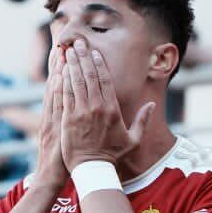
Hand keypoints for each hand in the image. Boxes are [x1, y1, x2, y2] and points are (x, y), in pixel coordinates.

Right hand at [34, 47, 68, 188]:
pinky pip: (56, 106)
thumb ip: (65, 121)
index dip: (60, 68)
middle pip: (56, 82)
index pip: (59, 85)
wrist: (51, 176)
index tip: (63, 50)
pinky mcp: (54, 128)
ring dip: (57, 70)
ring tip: (60, 51)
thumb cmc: (60, 159)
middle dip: (60, 62)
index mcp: (57, 114)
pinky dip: (56, 90)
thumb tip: (75, 108)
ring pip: (54, 90)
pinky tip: (58, 76)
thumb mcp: (61, 137)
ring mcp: (52, 119)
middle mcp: (53, 113)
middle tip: (63, 41)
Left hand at [59, 39, 153, 170]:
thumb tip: (150, 104)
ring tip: (68, 51)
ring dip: (72, 64)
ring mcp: (80, 112)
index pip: (105, 80)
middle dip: (83, 57)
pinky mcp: (67, 118)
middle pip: (89, 76)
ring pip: (75, 82)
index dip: (99, 63)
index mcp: (112, 109)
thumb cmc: (113, 155)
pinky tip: (61, 69)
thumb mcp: (133, 139)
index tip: (94, 52)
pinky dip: (63, 80)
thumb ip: (142, 120)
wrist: (93, 169)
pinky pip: (65, 94)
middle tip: (78, 43)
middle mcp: (96, 107)